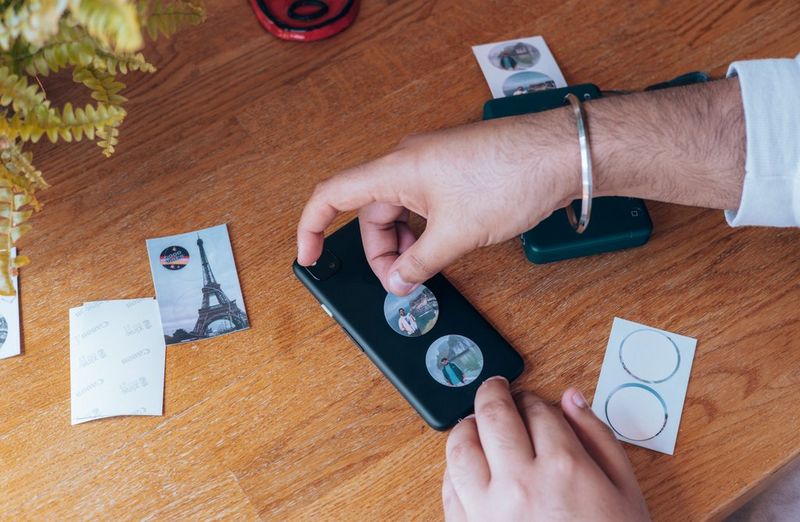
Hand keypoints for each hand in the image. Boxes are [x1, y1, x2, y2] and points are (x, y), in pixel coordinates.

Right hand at [297, 110, 578, 294]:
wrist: (561, 153)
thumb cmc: (510, 176)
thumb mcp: (456, 233)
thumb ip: (420, 262)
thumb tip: (399, 280)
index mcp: (396, 168)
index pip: (332, 195)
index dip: (312, 227)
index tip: (309, 256)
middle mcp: (408, 161)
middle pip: (371, 210)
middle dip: (378, 250)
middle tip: (398, 281)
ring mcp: (433, 164)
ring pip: (399, 209)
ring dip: (403, 242)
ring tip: (422, 269)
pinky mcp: (455, 171)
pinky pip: (423, 203)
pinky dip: (423, 229)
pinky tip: (440, 249)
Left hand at [442, 377, 649, 520]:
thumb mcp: (625, 493)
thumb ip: (598, 438)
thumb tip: (572, 399)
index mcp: (564, 468)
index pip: (538, 411)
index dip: (534, 399)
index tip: (533, 401)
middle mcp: (520, 483)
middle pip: (493, 415)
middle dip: (493, 392)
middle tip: (495, 387)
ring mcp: (488, 509)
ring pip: (460, 446)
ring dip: (465, 425)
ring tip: (475, 421)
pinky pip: (448, 487)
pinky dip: (453, 468)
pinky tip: (468, 464)